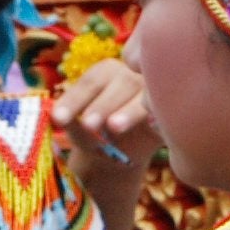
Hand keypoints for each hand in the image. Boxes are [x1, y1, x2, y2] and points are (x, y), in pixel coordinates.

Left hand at [56, 54, 159, 169]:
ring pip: (144, 95)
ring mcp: (155, 91)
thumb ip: (70, 120)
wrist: (120, 156)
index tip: (58, 118)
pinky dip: (159, 116)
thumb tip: (57, 117)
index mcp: (105, 73)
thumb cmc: (95, 135)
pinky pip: (168, 111)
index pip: (91, 81)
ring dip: (128, 111)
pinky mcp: (172, 111)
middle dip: (102, 105)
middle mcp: (132, 75)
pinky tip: (151, 125)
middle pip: (120, 83)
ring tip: (113, 127)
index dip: (75, 99)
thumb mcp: (78, 129)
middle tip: (88, 125)